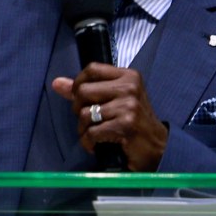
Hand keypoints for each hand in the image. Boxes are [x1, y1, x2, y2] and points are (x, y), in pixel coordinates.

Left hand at [50, 64, 167, 170]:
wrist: (158, 147)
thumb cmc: (135, 123)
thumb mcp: (115, 100)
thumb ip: (87, 89)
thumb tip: (57, 83)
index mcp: (129, 76)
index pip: (92, 69)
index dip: (78, 83)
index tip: (80, 98)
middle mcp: (130, 88)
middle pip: (83, 91)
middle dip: (78, 110)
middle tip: (88, 121)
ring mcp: (128, 106)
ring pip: (86, 114)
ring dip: (84, 129)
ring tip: (94, 135)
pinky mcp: (125, 126)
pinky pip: (92, 132)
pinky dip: (89, 142)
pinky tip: (97, 145)